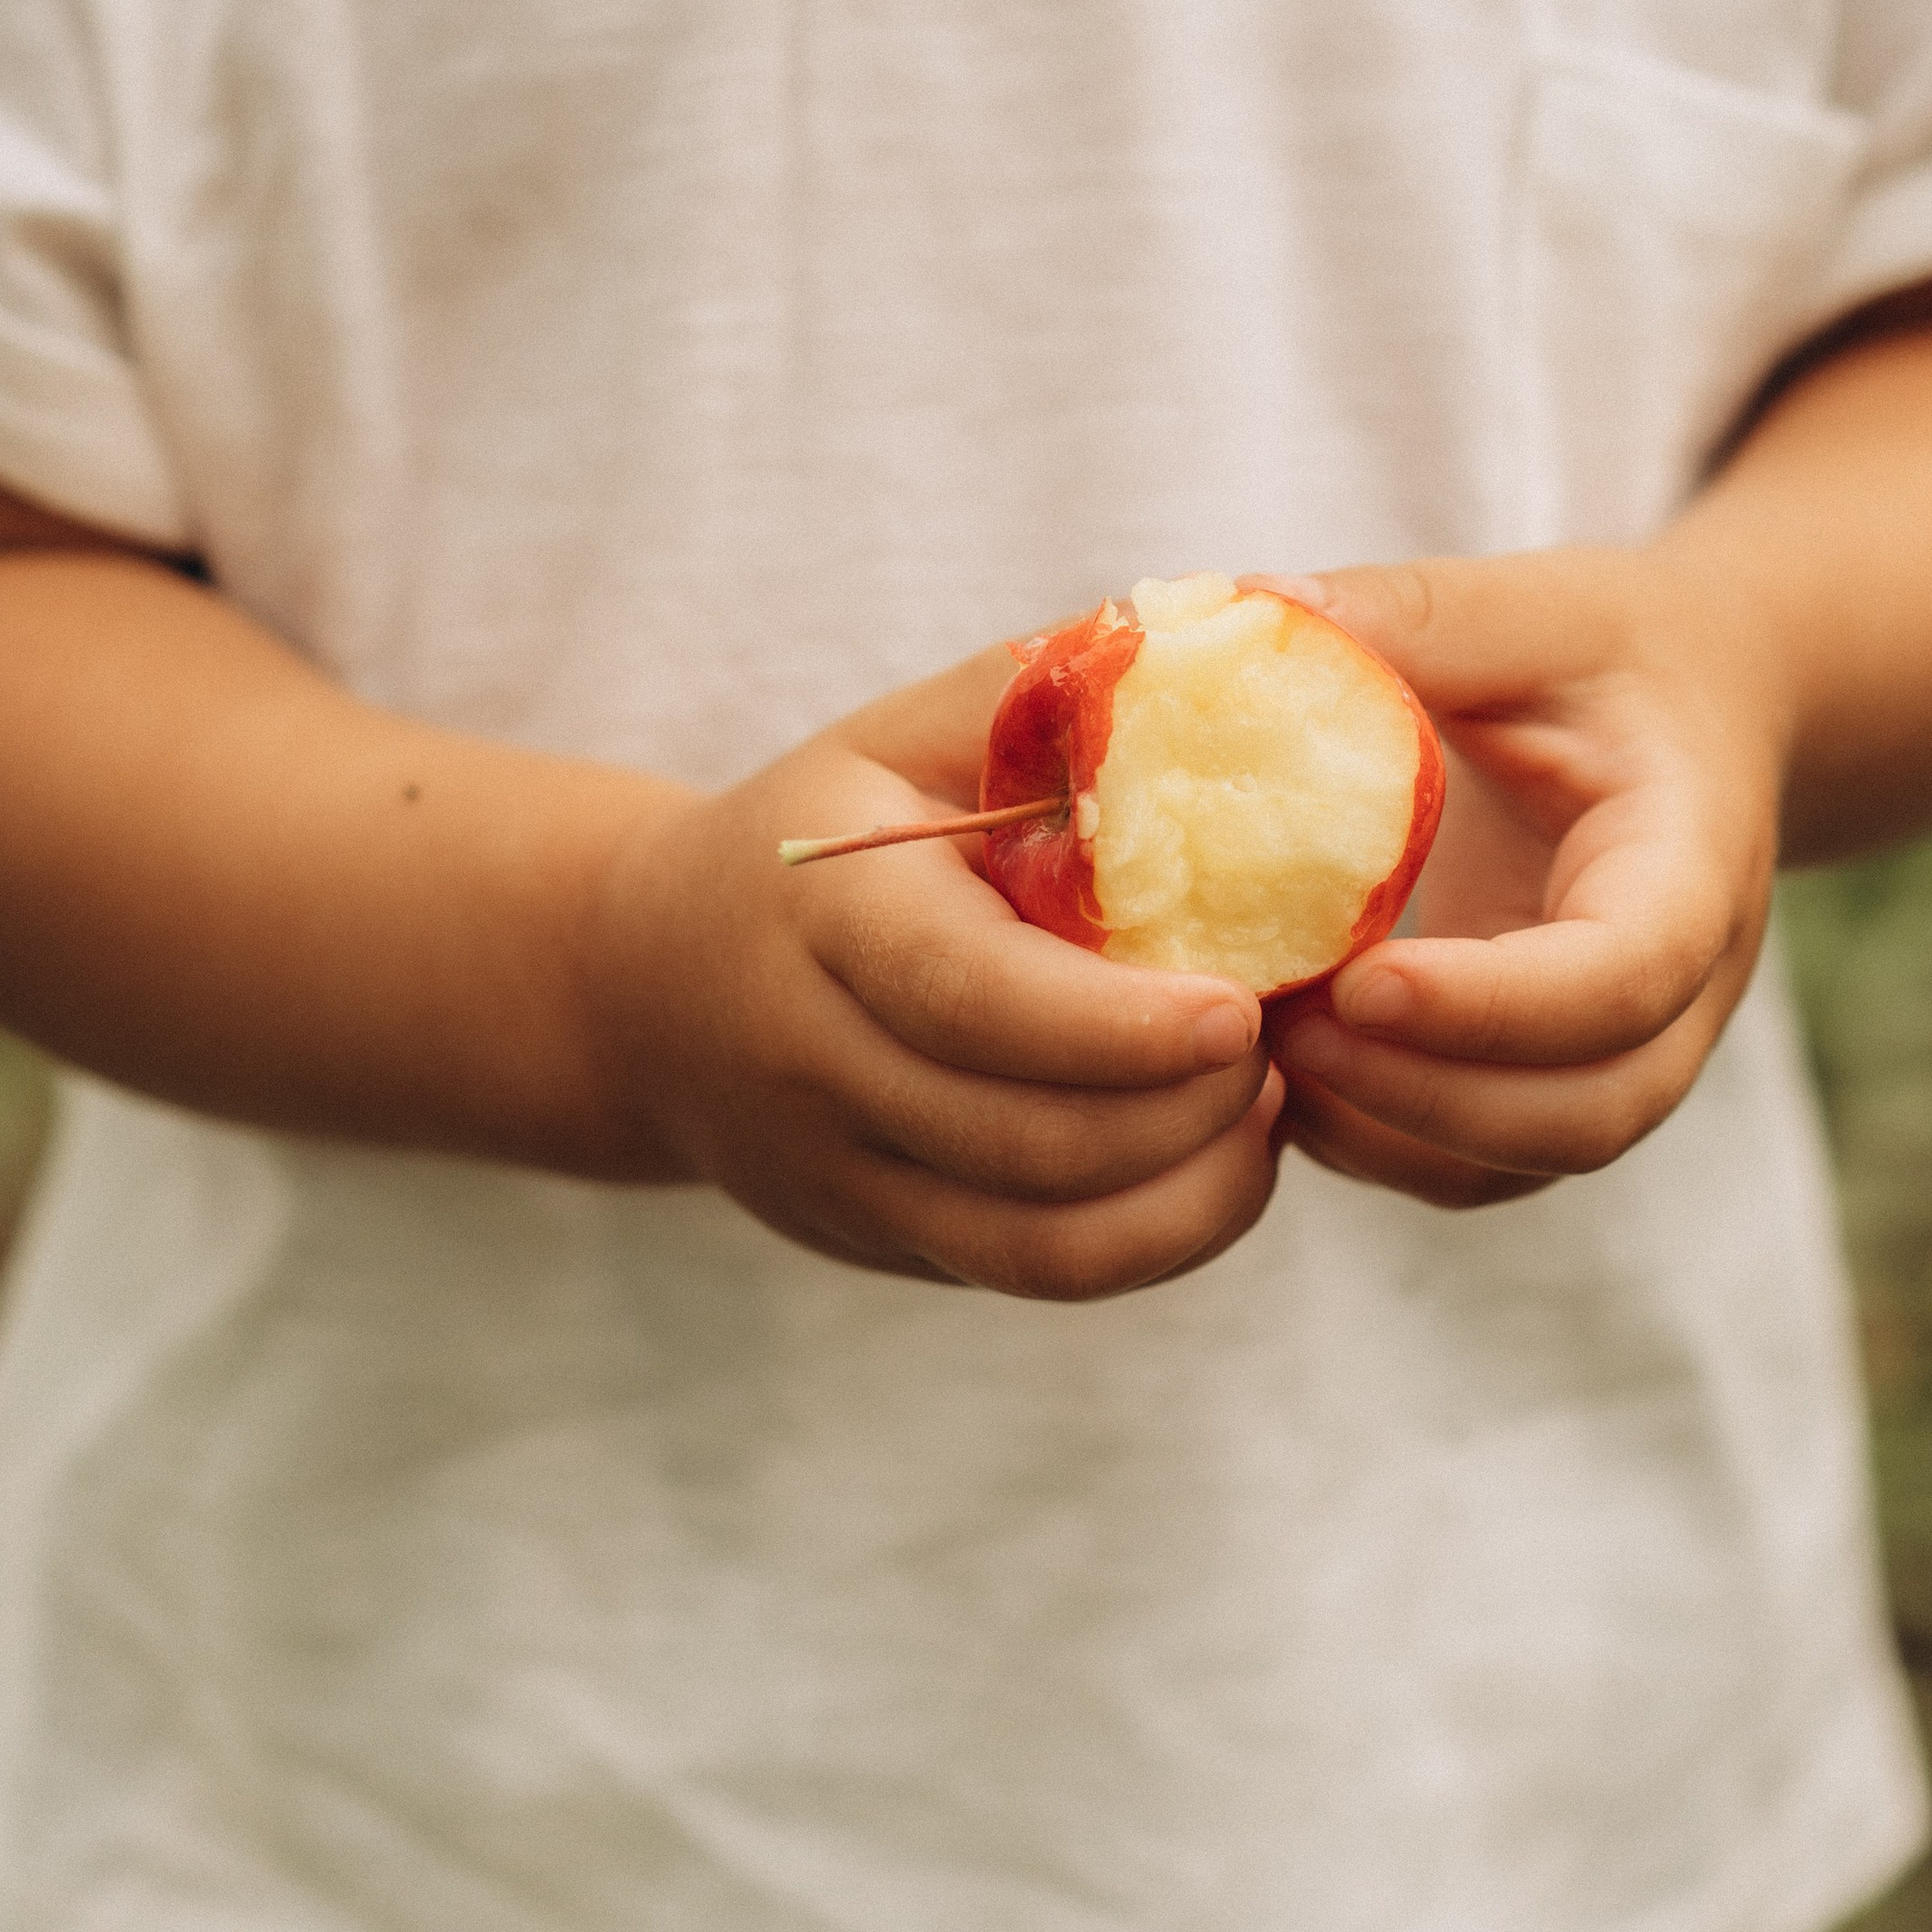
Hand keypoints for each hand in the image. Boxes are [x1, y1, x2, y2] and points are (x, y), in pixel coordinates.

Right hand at [585, 645, 1283, 1294]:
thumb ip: (1046, 701)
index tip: (1241, 1008)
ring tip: (1267, 1103)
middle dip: (1186, 1108)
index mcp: (822, 915)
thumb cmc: (831, 827)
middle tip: (1281, 1034)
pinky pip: (1039, 1274)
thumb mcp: (906, 733)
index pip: (968, 997)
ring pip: (1043, 1241)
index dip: (1114, 1027)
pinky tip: (1218, 1158)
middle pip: (1024, 1141)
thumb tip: (1233, 657)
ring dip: (1191, 1187)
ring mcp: (838, 1176)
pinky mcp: (881, 1244)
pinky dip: (1160, 1235)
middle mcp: (811, 1067)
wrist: (650, 978)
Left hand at [1265, 550, 1783, 1210]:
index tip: (1359, 982)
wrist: (1696, 715)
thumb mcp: (1536, 607)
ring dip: (1387, 1132)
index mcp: (1696, 866)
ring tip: (1265, 1052)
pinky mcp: (1549, 1084)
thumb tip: (1249, 610)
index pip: (1626, 978)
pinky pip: (1470, 1166)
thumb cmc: (1612, 655)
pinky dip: (1372, 1144)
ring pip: (1523, 1162)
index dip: (1494, 1006)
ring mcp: (1624, 1056)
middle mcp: (1684, 992)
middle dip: (1427, 1096)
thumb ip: (1415, 614)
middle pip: (1588, 1112)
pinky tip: (1278, 1075)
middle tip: (1285, 1028)